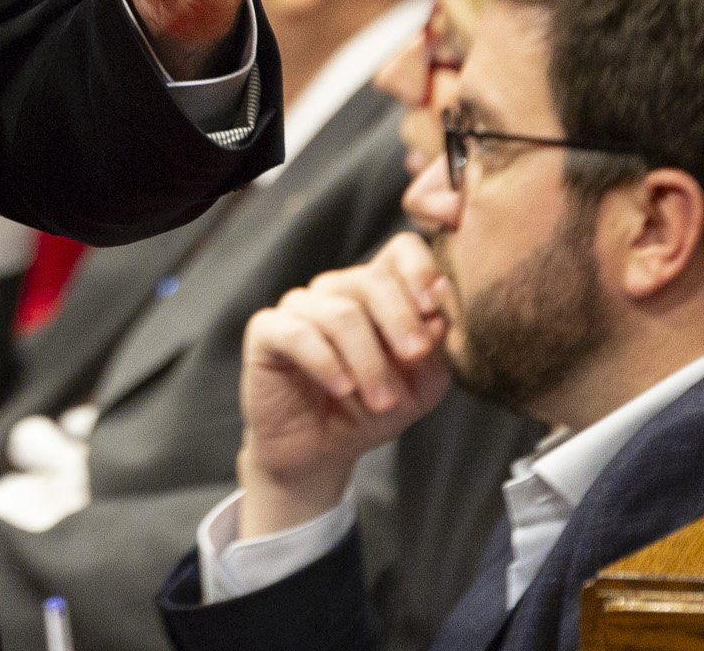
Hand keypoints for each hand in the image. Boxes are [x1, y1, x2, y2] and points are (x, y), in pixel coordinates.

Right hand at [236, 234, 453, 538]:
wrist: (318, 453)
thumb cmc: (370, 410)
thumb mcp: (418, 390)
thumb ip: (432, 356)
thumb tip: (437, 321)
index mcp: (377, 293)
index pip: (401, 250)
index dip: (421, 268)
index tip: (436, 304)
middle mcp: (337, 290)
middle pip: (373, 279)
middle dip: (401, 320)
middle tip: (416, 356)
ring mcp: (299, 307)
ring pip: (341, 313)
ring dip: (369, 360)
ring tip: (382, 401)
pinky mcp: (266, 331)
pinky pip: (299, 333)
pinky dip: (327, 362)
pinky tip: (342, 388)